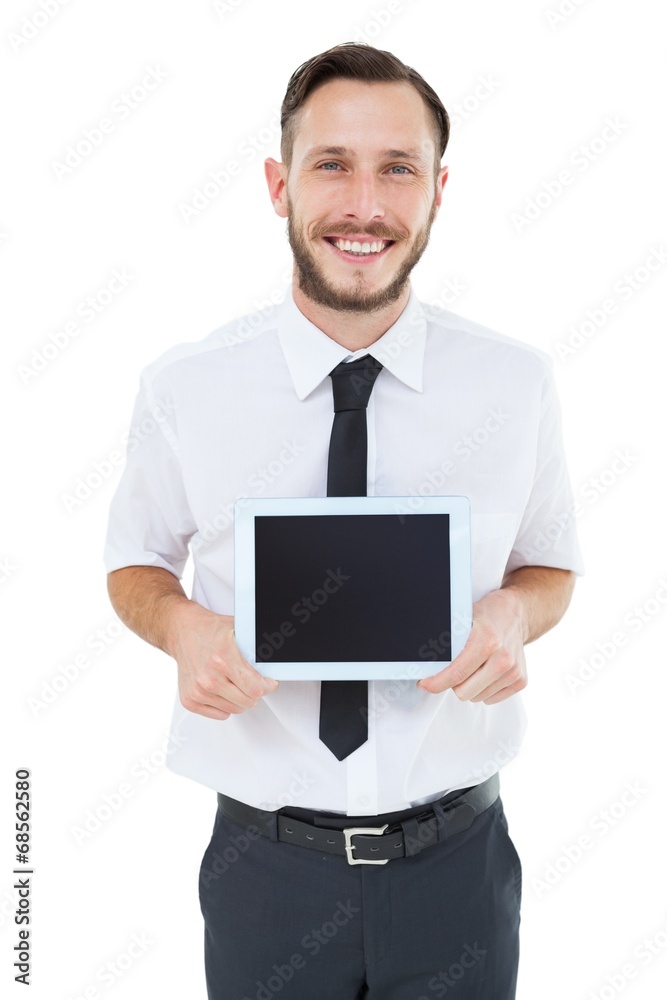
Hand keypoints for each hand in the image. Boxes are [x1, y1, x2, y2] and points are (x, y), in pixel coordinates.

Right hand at [170, 603, 277, 719]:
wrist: (183, 631)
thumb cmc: (211, 630)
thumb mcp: (239, 630)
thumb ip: (258, 648)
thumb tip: (276, 662)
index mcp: (223, 659)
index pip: (256, 689)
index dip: (266, 686)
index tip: (267, 682)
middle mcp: (209, 677)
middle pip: (248, 702)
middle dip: (255, 692)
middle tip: (252, 680)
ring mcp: (198, 690)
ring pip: (235, 709)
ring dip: (240, 698)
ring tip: (234, 681)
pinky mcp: (189, 700)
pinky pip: (221, 714)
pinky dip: (225, 704)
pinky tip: (222, 688)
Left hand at [417, 587, 526, 704]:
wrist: (517, 614)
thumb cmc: (488, 615)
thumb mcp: (463, 619)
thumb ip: (447, 641)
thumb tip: (424, 661)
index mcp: (487, 641)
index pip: (455, 674)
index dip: (435, 683)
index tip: (425, 684)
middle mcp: (503, 659)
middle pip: (464, 692)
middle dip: (453, 684)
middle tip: (453, 670)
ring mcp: (513, 671)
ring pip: (477, 697)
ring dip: (470, 686)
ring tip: (474, 666)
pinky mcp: (521, 681)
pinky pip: (491, 699)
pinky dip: (483, 689)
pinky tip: (485, 671)